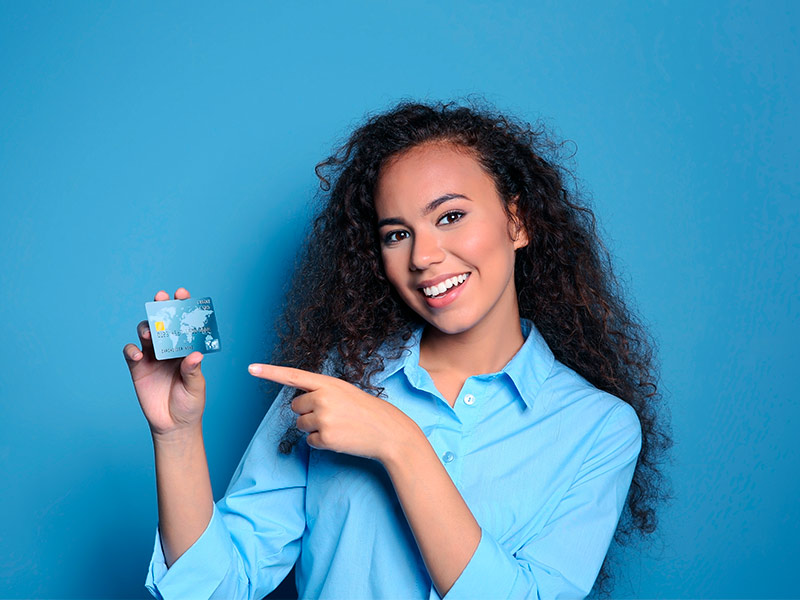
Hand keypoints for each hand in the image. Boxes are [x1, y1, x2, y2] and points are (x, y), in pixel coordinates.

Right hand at [122, 288, 206, 437]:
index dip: (183, 307)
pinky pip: (131, 353)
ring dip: (146, 327)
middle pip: (163, 322)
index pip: (185, 324)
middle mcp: (169, 349)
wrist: (174, 425)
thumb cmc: (190, 404)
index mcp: (186, 348)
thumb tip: (194, 355)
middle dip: (162, 308)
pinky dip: (131, 349)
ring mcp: (152, 357)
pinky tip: (138, 353)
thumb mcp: (196, 387)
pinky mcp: (138, 368)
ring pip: (146, 333)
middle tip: (162, 298)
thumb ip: (193, 371)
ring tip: (150, 332)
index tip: (182, 294)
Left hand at [247, 363, 419, 463]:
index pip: (293, 375)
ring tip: (338, 426)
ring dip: (314, 428)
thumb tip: (298, 402)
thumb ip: (321, 391)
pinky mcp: (325, 438)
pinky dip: (321, 442)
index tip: (251, 368)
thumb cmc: (366, 411)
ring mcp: (323, 418)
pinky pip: (309, 441)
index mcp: (328, 383)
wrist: (388, 431)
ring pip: (300, 425)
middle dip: (308, 412)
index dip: (270, 372)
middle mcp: (322, 398)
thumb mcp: (344, 392)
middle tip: (332, 415)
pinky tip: (339, 437)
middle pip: (295, 406)